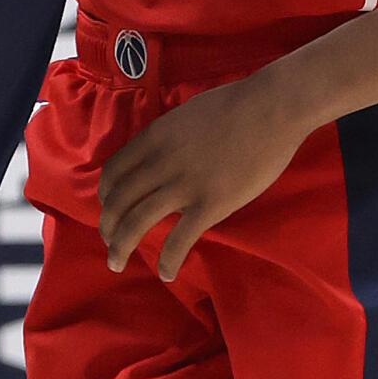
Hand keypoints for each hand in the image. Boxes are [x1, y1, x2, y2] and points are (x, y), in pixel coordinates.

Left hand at [96, 63, 312, 279]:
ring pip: (136, 223)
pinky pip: (179, 240)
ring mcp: (184, 185)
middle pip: (117, 201)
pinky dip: (168, 261)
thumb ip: (168, 138)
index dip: (105, 195)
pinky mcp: (211, 205)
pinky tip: (167, 273)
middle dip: (107, 227)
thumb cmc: (236, 104)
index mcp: (154, 138)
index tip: (108, 208)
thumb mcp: (185, 115)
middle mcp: (160, 163)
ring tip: (116, 263)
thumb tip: (161, 156)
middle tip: (109, 243)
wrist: (272, 108)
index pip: (112, 172)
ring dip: (120, 248)